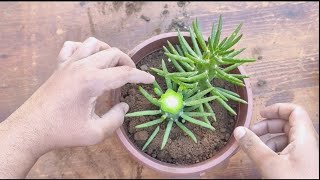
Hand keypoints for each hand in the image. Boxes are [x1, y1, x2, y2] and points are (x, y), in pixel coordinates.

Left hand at [5, 37, 154, 153]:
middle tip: (133, 76)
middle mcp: (82, 66)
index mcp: (92, 81)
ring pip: (94, 44)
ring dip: (108, 51)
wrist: (32, 129)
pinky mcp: (59, 66)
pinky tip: (88, 59)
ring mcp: (69, 63)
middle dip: (127, 62)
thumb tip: (124, 106)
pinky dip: (84, 48)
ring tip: (113, 64)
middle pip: (112, 53)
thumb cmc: (63, 132)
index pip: (124, 73)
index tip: (151, 80)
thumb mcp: (95, 132)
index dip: (141, 76)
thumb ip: (116, 119)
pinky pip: (72, 46)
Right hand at [234, 103, 318, 178]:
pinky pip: (287, 150)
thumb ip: (253, 146)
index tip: (260, 115)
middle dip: (268, 125)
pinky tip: (265, 160)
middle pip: (288, 123)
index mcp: (304, 137)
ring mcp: (305, 154)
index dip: (277, 108)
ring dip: (269, 139)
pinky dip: (274, 150)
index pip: (295, 111)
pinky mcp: (301, 165)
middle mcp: (307, 142)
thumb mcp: (270, 164)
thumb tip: (238, 130)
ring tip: (256, 148)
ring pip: (286, 138)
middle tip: (252, 133)